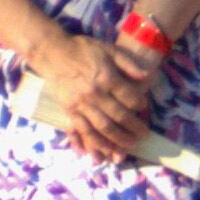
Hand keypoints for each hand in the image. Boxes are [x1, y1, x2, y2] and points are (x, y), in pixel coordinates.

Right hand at [25, 32, 148, 160]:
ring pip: (103, 128)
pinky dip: (94, 142)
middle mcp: (95, 94)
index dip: (140, 104)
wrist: (52, 53)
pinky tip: (103, 150)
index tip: (144, 106)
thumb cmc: (83, 49)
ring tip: (129, 146)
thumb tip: (147, 76)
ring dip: (118, 140)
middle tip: (143, 134)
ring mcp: (81, 104)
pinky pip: (83, 131)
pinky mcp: (70, 111)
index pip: (130, 98)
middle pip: (119, 116)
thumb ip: (129, 63)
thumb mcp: (109, 49)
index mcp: (107, 78)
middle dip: (134, 127)